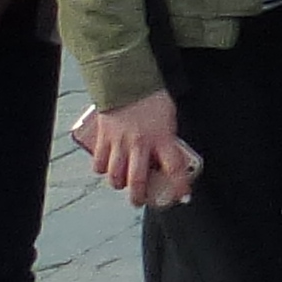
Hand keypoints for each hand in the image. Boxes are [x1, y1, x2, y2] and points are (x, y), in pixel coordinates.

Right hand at [78, 92, 197, 207]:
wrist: (128, 80)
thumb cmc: (152, 98)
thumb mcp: (169, 119)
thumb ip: (167, 138)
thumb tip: (166, 156)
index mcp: (162, 138)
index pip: (175, 168)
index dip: (179, 186)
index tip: (183, 197)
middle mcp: (141, 144)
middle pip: (138, 181)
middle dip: (139, 197)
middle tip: (140, 201)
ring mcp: (120, 142)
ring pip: (116, 176)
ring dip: (119, 184)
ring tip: (122, 183)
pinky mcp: (104, 138)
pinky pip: (99, 164)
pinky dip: (102, 169)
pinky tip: (107, 167)